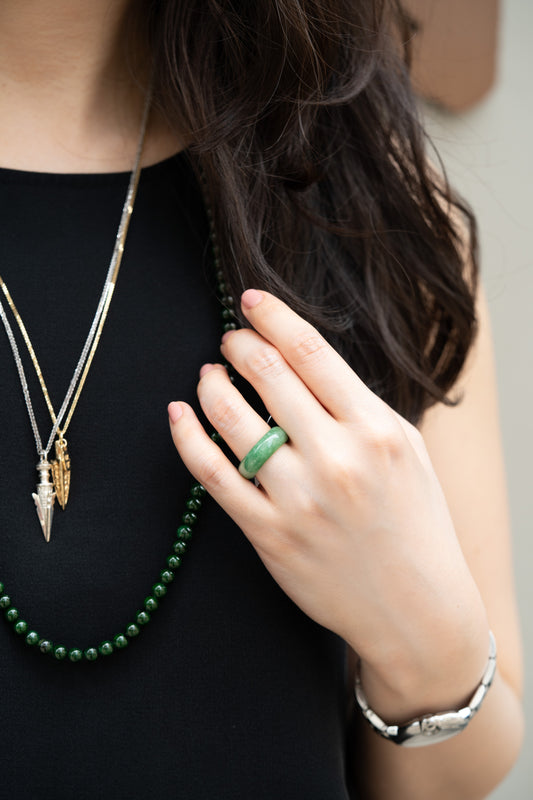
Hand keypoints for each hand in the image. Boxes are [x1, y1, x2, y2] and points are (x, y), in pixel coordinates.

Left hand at [169, 289, 488, 718]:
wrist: (415, 607)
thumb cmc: (415, 525)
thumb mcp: (406, 451)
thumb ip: (359, 407)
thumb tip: (303, 364)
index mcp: (375, 430)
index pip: (312, 354)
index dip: (274, 319)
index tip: (252, 301)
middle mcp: (335, 459)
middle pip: (269, 377)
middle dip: (241, 346)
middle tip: (230, 339)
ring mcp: (298, 498)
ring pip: (233, 420)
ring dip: (212, 385)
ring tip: (209, 373)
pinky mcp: (268, 533)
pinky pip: (213, 475)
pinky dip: (188, 438)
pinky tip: (179, 413)